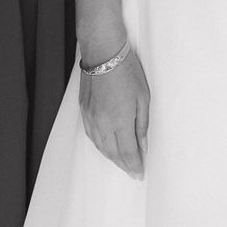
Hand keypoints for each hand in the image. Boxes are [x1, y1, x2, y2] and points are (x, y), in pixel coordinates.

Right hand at [79, 44, 149, 176]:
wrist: (103, 52)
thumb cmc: (126, 70)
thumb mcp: (143, 98)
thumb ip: (142, 125)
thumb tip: (142, 145)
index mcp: (119, 121)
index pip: (128, 152)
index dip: (135, 165)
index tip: (140, 173)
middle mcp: (102, 123)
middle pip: (113, 153)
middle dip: (124, 165)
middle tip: (133, 171)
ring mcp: (90, 117)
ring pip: (100, 146)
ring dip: (112, 157)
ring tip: (122, 163)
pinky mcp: (84, 110)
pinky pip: (91, 135)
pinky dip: (100, 145)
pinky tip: (105, 147)